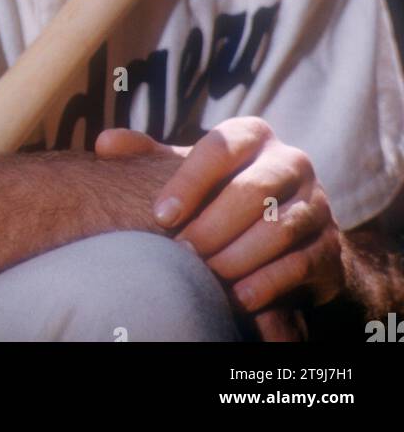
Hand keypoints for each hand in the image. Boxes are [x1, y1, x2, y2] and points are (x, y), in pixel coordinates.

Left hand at [96, 118, 345, 333]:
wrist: (290, 238)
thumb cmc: (225, 195)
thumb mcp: (191, 174)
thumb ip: (150, 158)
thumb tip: (104, 143)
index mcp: (254, 135)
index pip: (220, 146)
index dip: (189, 181)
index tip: (160, 216)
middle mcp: (290, 161)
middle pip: (251, 191)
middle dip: (211, 226)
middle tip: (180, 253)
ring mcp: (316, 203)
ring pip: (277, 229)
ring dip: (235, 257)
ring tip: (203, 276)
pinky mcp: (329, 246)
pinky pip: (298, 264)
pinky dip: (264, 283)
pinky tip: (235, 298)